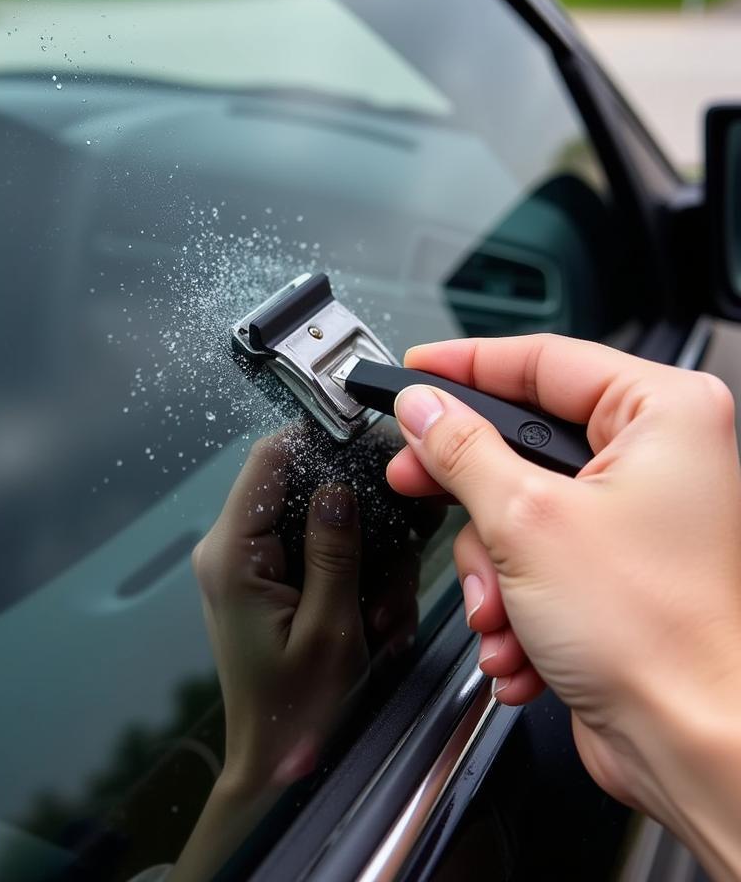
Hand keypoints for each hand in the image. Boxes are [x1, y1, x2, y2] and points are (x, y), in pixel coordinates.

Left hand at [192, 434, 368, 794]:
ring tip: (381, 622)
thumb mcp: (331, 630)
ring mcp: (247, 563)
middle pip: (302, 490)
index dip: (317, 439)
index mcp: (234, 553)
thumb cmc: (299, 711)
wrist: (274, 764)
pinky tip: (373, 622)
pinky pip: (314, 553)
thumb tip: (337, 485)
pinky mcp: (264, 579)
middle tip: (390, 588)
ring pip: (318, 523)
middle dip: (358, 528)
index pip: (268, 460)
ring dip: (363, 564)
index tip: (371, 447)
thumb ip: (334, 550)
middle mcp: (230, 548)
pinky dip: (350, 578)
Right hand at [386, 334, 740, 880]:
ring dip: (491, 566)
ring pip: (517, 502)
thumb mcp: (526, 521)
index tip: (413, 372)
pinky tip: (520, 640)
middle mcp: (656, 456)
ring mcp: (634, 512)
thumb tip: (422, 408)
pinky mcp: (612, 563)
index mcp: (661, 415)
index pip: (542, 358)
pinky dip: (513, 596)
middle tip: (418, 481)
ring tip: (500, 610)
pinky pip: (532, 551)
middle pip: (522, 436)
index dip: (465, 365)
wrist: (692, 746)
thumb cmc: (657, 636)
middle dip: (469, 489)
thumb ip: (461, 450)